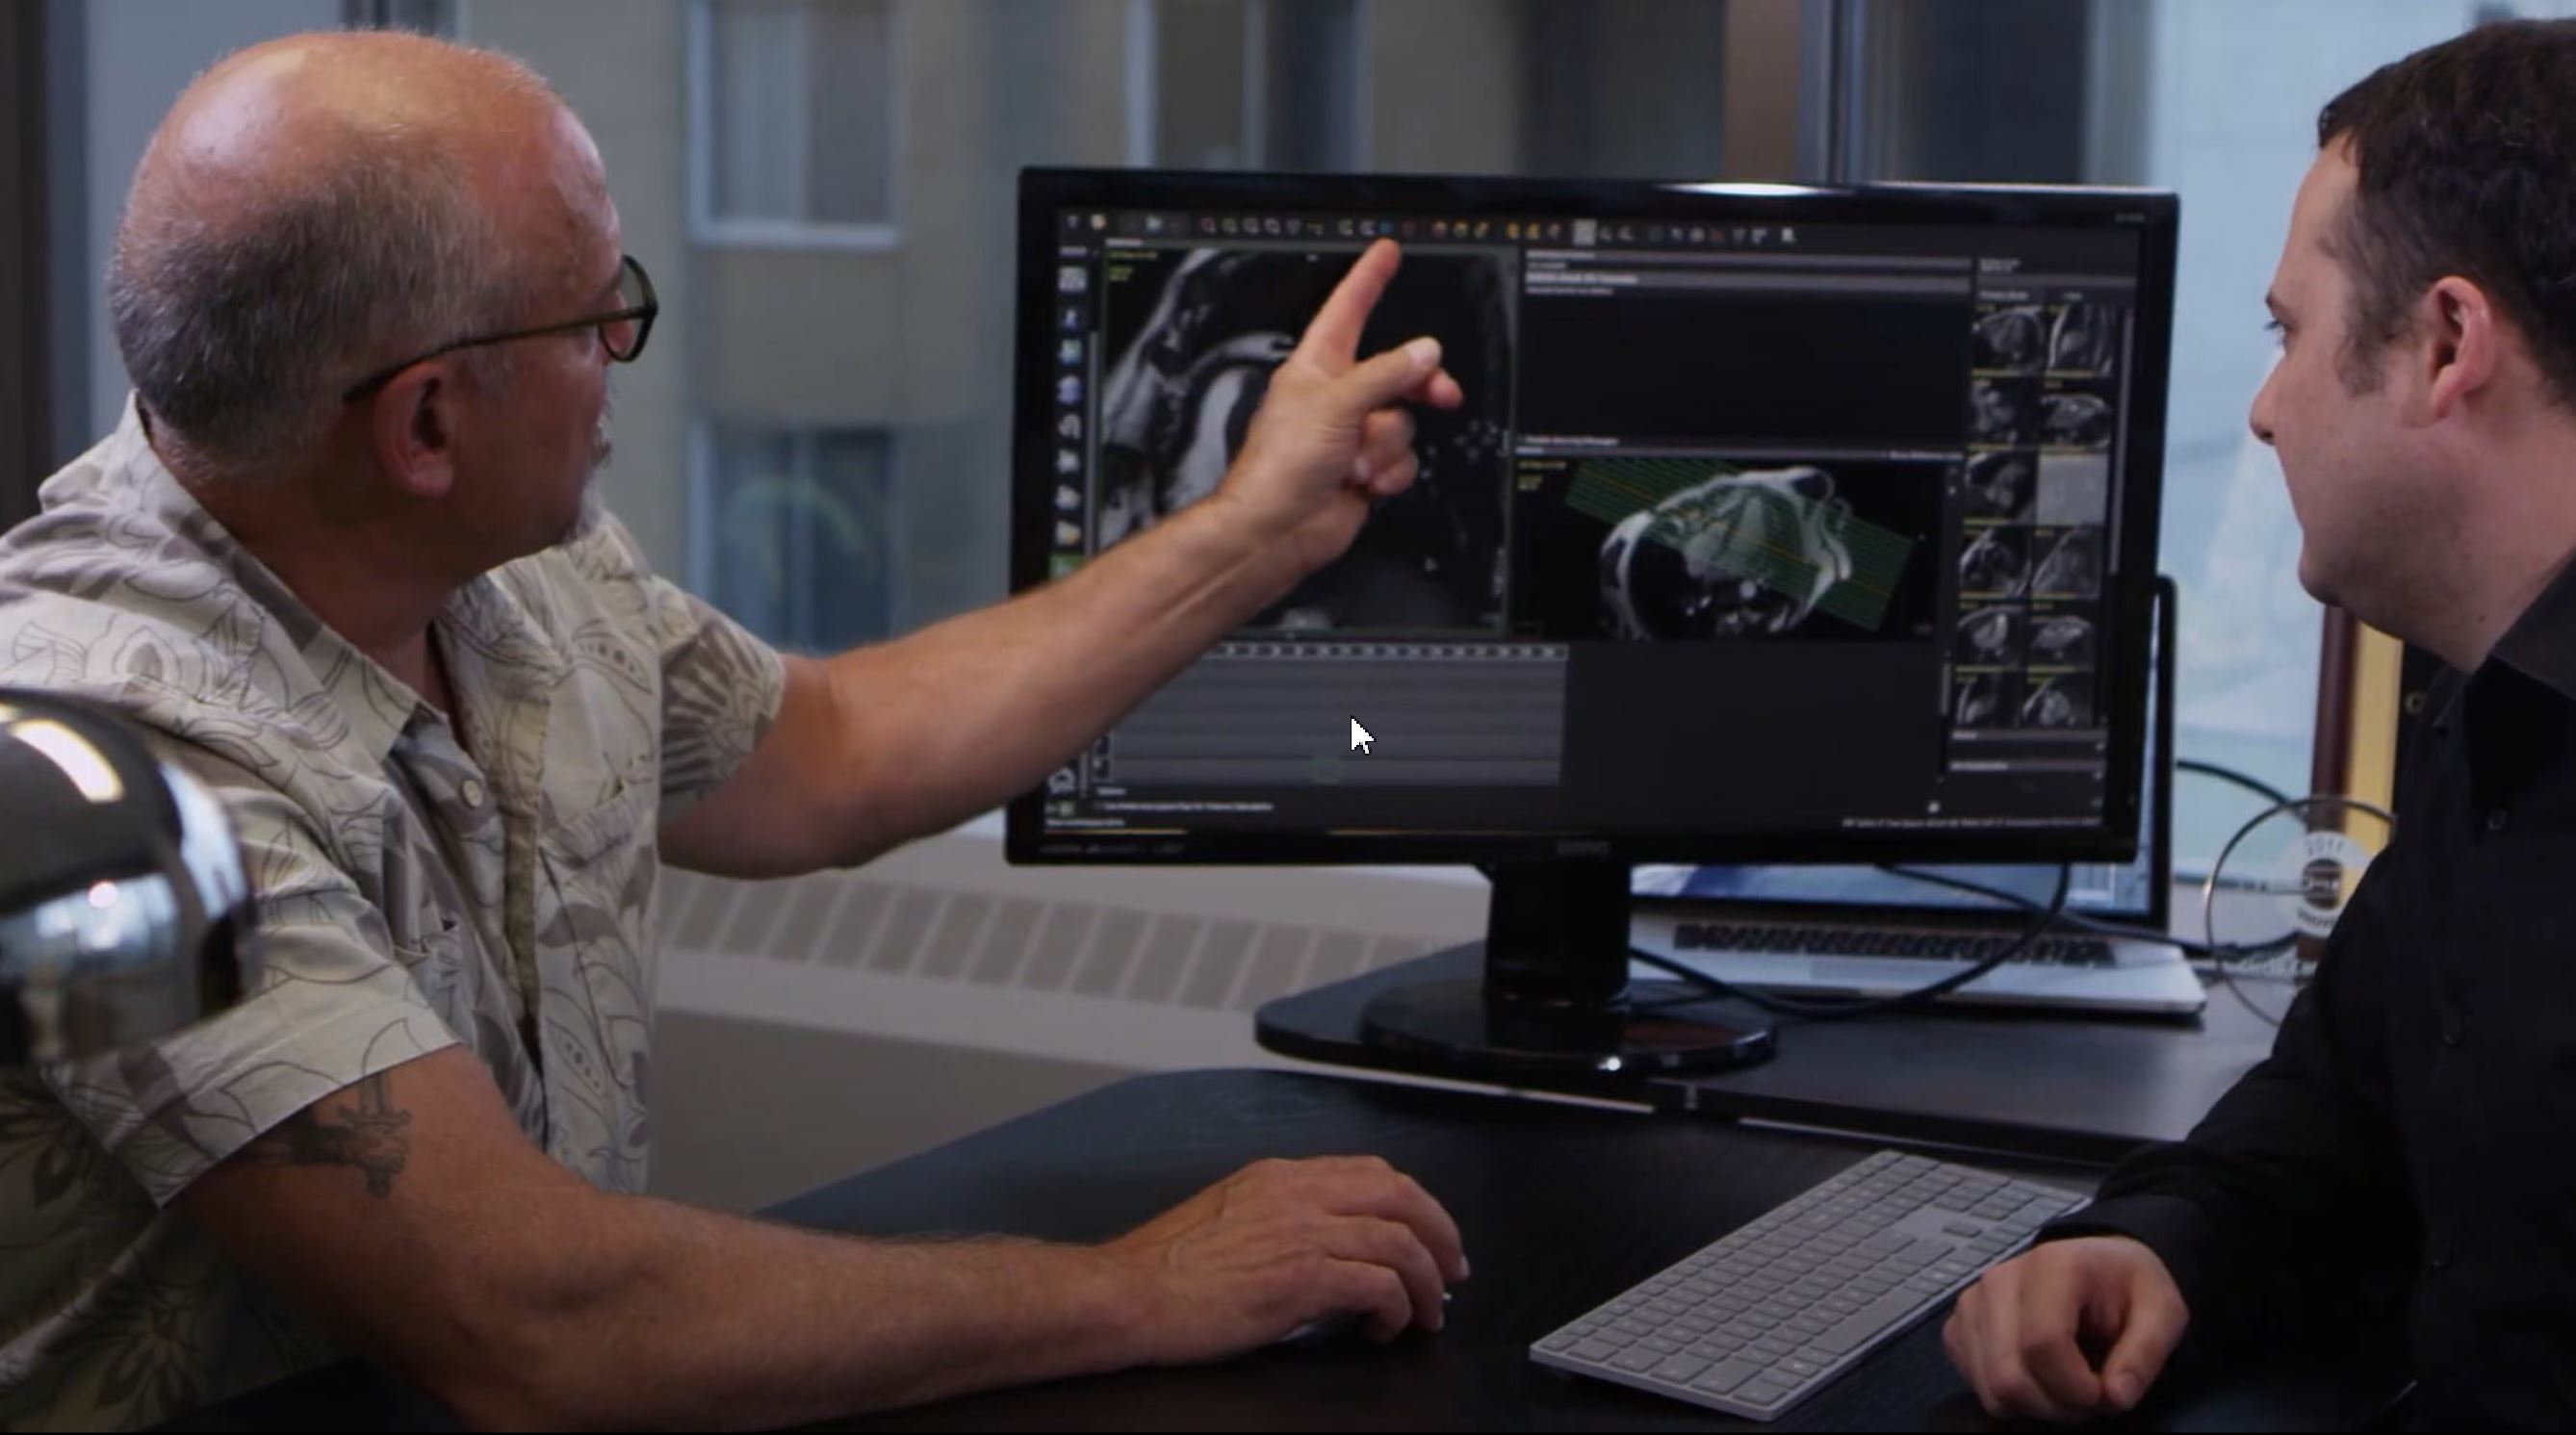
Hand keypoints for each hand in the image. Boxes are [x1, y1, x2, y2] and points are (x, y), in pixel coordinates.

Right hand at [1101, 1155, 1469, 1363]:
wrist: (1129, 1294)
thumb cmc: (1165, 1268)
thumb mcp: (1229, 1214)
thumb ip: (1280, 1215)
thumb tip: (1325, 1242)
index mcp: (1279, 1177)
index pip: (1372, 1173)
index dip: (1416, 1204)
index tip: (1432, 1236)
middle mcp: (1296, 1195)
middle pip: (1401, 1196)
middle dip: (1440, 1234)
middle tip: (1453, 1271)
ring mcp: (1300, 1234)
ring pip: (1399, 1242)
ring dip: (1426, 1282)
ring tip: (1426, 1314)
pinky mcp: (1300, 1279)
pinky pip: (1378, 1285)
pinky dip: (1395, 1308)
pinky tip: (1385, 1327)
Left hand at [1209, 239, 1464, 576]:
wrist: (1278, 529)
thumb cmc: (1281, 465)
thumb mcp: (1336, 403)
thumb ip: (1387, 374)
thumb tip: (1424, 352)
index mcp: (1317, 367)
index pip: (1348, 310)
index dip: (1368, 279)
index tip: (1386, 252)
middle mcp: (1336, 397)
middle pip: (1396, 371)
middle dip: (1417, 387)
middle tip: (1441, 392)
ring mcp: (1352, 435)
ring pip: (1402, 421)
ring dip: (1386, 446)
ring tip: (1357, 461)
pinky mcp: (1366, 468)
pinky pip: (1402, 459)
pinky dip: (1389, 472)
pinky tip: (1364, 482)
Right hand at [1943, 1236, 2188, 1422]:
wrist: (2097, 1267)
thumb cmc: (2127, 1287)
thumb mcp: (2162, 1312)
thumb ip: (2145, 1354)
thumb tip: (2115, 1397)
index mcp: (2051, 1265)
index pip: (2043, 1344)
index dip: (2077, 1388)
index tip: (2106, 1393)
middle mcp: (2000, 1279)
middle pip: (2008, 1375)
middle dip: (2056, 1406)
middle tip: (2088, 1398)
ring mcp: (1973, 1303)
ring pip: (1991, 1388)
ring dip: (2035, 1405)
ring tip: (2066, 1387)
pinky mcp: (1959, 1326)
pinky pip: (1976, 1384)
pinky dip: (2011, 1397)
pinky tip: (2039, 1378)